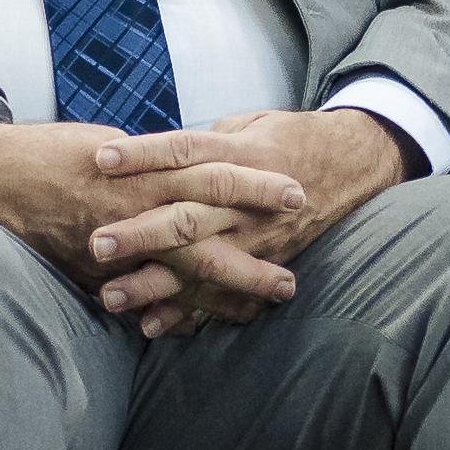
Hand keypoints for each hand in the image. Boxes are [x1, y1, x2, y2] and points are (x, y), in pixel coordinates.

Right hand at [0, 115, 303, 320]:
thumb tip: (185, 171)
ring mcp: (113, 247)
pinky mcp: (92, 273)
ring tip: (257, 310)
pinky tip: (197, 327)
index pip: (212, 175)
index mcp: (143, 168)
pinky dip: (169, 312)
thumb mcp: (110, 144)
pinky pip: (139, 297)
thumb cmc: (51, 150)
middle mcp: (132, 209)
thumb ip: (151, 164)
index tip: (295, 193)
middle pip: (206, 235)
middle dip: (252, 256)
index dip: (255, 186)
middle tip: (291, 277)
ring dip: (221, 294)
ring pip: (177, 274)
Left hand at [90, 108, 417, 335]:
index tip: (101, 158)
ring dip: (155, 284)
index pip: (185, 151)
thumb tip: (152, 155)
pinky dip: (189, 313)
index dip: (145, 154)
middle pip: (188, 216)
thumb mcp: (247, 124)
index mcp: (240, 154)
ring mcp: (256, 237)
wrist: (351, 164)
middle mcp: (246, 201)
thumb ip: (202, 143)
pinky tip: (152, 326)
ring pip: (201, 264)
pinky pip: (225, 294)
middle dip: (142, 232)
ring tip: (110, 297)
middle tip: (97, 244)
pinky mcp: (266, 262)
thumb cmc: (288, 137)